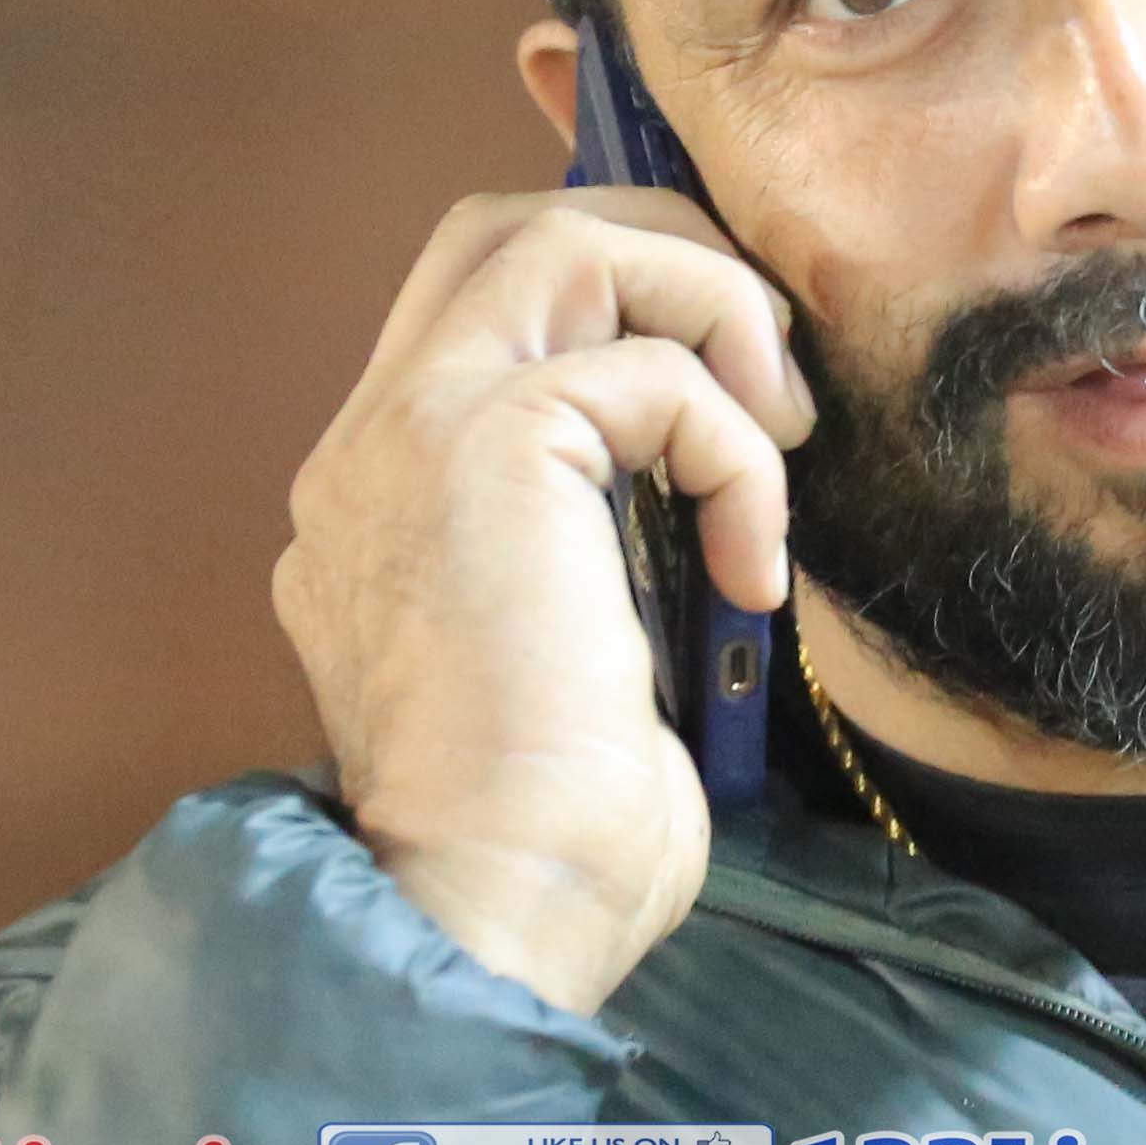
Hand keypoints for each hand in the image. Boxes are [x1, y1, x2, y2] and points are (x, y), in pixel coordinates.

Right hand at [267, 188, 812, 1010]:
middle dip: (659, 256)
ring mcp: (408, 436)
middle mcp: (368, 449)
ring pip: (557, 243)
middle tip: (763, 368)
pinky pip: (649, 371)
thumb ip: (605, 556)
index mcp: (381, 500)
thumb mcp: (585, 662)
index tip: (736, 390)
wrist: (490, 911)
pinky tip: (754, 569)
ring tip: (776, 433)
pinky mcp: (481, 448)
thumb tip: (714, 514)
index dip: (619, 305)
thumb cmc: (553, 844)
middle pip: (503, 233)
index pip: (484, 316)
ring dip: (701, 310)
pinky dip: (735, 449)